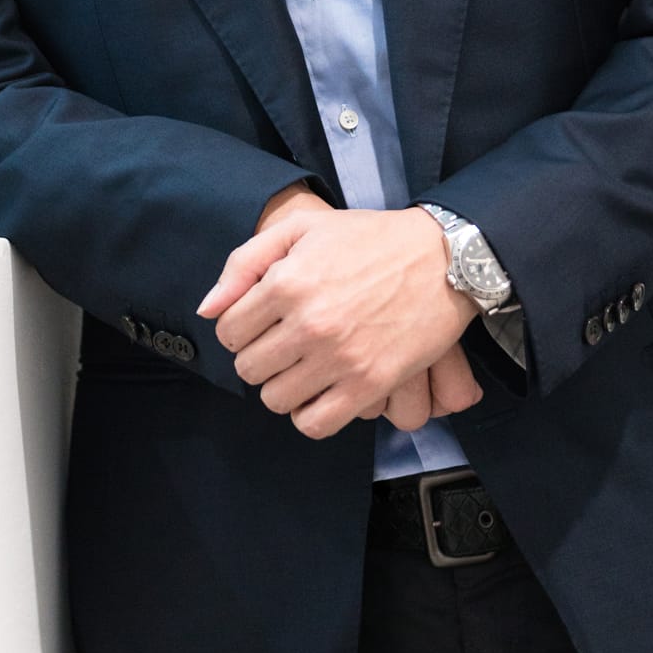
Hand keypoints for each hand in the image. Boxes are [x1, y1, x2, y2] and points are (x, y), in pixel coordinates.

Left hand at [199, 203, 480, 438]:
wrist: (445, 258)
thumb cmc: (371, 238)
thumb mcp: (303, 228)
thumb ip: (244, 263)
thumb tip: (207, 311)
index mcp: (287, 281)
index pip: (228, 330)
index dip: (241, 328)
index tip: (264, 323)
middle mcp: (309, 323)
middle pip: (249, 368)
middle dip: (261, 357)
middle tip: (286, 344)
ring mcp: (339, 358)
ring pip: (275, 400)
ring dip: (284, 386)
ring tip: (305, 366)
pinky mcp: (369, 384)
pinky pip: (314, 424)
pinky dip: (310, 414)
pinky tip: (321, 391)